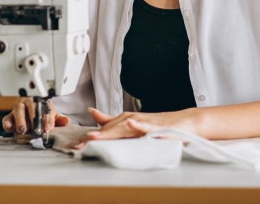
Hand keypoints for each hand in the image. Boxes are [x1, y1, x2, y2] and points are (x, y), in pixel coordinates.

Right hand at [2, 98, 69, 134]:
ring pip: (18, 109)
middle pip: (31, 105)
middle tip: (37, 130)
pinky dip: (7, 122)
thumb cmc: (43, 115)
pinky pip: (7, 117)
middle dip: (34, 118)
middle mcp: (30, 103)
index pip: (46, 108)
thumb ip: (59, 120)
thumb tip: (66, 121)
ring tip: (23, 129)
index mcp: (42, 102)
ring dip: (20, 119)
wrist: (32, 117)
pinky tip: (8, 127)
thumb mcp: (52, 117)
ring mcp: (19, 109)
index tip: (49, 128)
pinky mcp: (10, 117)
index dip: (48, 118)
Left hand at [81, 107, 198, 143]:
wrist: (185, 122)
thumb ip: (113, 120)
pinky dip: (139, 124)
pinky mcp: (158, 127)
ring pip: (124, 127)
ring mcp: (145, 122)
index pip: (104, 130)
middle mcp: (133, 119)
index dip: (90, 138)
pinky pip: (147, 126)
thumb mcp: (134, 125)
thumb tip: (94, 113)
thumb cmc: (159, 126)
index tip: (75, 146)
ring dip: (110, 131)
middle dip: (95, 137)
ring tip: (96, 136)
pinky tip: (131, 123)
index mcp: (126, 120)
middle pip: (110, 129)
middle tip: (80, 145)